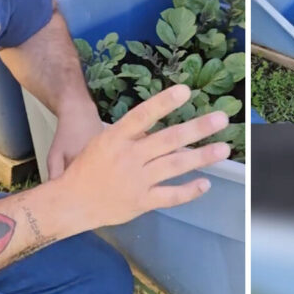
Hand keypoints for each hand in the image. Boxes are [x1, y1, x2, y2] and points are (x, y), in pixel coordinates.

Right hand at [58, 85, 231, 228]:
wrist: (69, 203)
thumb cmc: (88, 169)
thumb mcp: (104, 143)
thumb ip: (134, 136)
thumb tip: (166, 130)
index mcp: (115, 138)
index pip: (142, 115)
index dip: (164, 102)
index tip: (185, 90)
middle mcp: (128, 157)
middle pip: (168, 140)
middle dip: (197, 128)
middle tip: (222, 119)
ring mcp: (136, 180)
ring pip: (175, 166)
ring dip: (202, 157)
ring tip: (223, 149)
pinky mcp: (141, 201)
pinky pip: (170, 196)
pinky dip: (189, 191)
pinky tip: (205, 183)